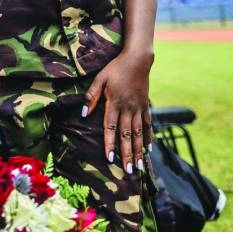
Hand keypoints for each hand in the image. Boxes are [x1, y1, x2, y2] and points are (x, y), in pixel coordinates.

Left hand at [82, 49, 153, 174]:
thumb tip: (83, 113)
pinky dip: (148, 137)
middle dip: (127, 154)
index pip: (111, 128)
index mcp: (115, 103)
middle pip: (127, 135)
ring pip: (139, 133)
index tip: (110, 159)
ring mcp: (139, 108)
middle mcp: (128, 108)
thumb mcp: (100, 79)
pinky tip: (148, 149)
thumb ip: (91, 96)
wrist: (137, 60)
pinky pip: (148, 124)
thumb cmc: (115, 68)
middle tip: (129, 171)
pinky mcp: (145, 106)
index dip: (110, 144)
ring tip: (140, 166)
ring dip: (139, 151)